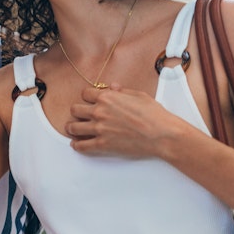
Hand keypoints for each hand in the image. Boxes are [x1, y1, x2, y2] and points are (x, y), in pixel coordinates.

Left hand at [65, 84, 191, 158]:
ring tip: (73, 129)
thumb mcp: (139, 96)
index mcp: (108, 97)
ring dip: (72, 128)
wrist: (161, 134)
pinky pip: (81, 146)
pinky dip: (77, 145)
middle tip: (79, 115)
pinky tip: (77, 144)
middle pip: (75, 110)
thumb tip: (113, 87)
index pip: (85, 94)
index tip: (88, 101)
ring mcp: (99, 129)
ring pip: (73, 127)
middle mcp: (100, 112)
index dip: (87, 97)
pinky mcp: (102, 145)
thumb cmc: (154, 115)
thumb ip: (122, 91)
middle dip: (77, 112)